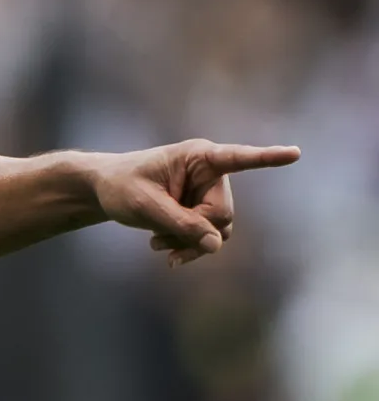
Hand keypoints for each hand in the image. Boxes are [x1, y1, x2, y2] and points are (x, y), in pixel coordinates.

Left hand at [90, 139, 300, 267]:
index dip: (267, 158)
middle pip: (222, 214)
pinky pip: (209, 236)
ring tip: (157, 245)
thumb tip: (217, 245)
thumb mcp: (146, 206)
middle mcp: (211, 172)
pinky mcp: (203, 209)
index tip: (295, 153)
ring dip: (190, 243)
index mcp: (198, 157)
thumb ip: (181, 224)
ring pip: (218, 230)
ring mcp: (209, 192)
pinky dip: (188, 246)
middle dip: (195, 233)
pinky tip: (162, 247)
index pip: (238, 158)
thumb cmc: (122, 187)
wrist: (105, 191)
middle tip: (160, 242)